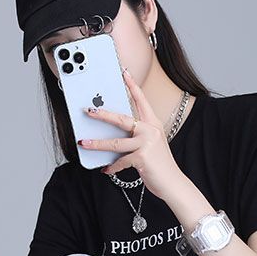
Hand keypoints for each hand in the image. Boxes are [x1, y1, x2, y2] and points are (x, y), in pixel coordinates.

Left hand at [77, 69, 188, 203]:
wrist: (173, 183)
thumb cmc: (159, 164)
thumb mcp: (150, 145)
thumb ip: (135, 137)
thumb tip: (112, 136)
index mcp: (153, 123)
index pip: (141, 100)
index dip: (132, 85)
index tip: (123, 72)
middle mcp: (150, 130)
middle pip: (122, 118)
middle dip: (102, 114)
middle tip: (88, 111)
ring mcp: (146, 143)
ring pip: (116, 142)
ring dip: (97, 144)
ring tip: (83, 143)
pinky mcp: (142, 158)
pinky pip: (120, 161)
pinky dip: (112, 167)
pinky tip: (106, 170)